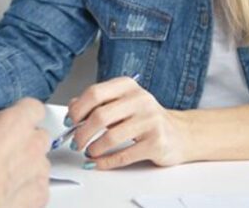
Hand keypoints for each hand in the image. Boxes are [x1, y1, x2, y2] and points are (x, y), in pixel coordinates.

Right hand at [0, 98, 50, 207]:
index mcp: (15, 123)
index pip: (33, 108)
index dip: (22, 113)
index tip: (14, 118)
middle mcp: (32, 146)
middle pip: (40, 136)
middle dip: (25, 140)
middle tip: (2, 148)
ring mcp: (38, 173)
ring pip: (39, 163)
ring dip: (26, 165)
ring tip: (1, 174)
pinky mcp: (38, 197)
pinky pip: (37, 187)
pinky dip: (25, 188)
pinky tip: (6, 190)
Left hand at [66, 76, 188, 168]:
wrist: (179, 133)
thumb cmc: (144, 118)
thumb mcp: (122, 103)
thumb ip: (98, 103)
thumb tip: (72, 109)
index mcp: (127, 86)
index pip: (94, 93)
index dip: (77, 110)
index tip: (70, 122)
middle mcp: (140, 100)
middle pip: (100, 116)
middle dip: (82, 133)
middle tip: (76, 142)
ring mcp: (150, 121)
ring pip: (110, 137)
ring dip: (93, 148)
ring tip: (89, 152)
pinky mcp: (156, 143)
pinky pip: (123, 155)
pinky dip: (105, 162)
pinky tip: (98, 162)